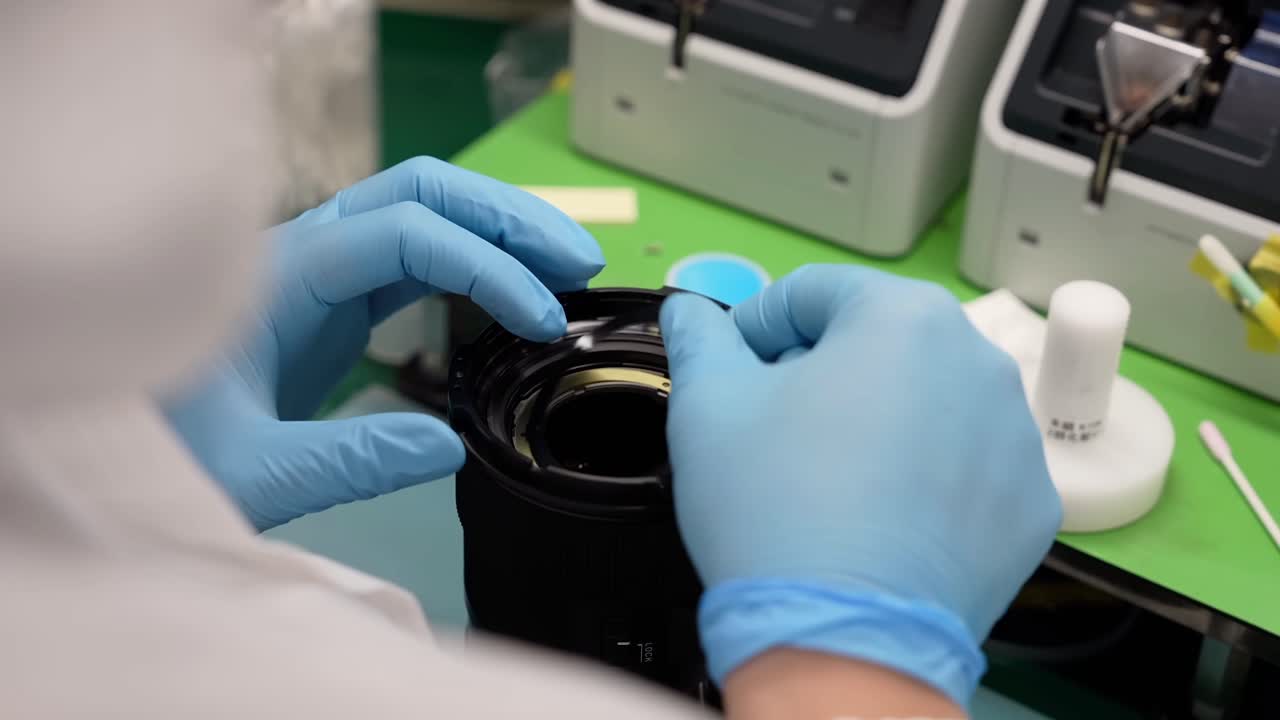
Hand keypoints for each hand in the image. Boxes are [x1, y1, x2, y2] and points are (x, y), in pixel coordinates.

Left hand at [165, 157, 604, 530]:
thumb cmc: (170, 454)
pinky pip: (416, 253)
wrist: (129, 446)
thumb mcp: (254, 473)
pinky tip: (514, 292)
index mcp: (284, 277)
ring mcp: (321, 270)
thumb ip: (348, 461)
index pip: (406, 233)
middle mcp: (306, 254)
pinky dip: (475, 261)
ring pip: (423, 211)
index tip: (543, 321)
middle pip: (421, 190)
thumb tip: (449, 447)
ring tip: (569, 267)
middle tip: (582, 261)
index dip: (487, 265)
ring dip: (500, 228)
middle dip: (509, 216)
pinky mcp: (334, 298)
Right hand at [659, 265, 1060, 706]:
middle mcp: (978, 359)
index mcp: (902, 316)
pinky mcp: (1030, 505)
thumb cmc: (772, 504)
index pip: (814, 291)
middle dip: (823, 370)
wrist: (845, 639)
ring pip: (930, 401)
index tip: (733, 371)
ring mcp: (1016, 436)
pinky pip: (968, 467)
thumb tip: (690, 309)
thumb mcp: (707, 406)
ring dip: (880, 420)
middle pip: (880, 341)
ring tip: (831, 479)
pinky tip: (882, 518)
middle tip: (776, 426)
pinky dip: (928, 477)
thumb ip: (699, 338)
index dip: (758, 325)